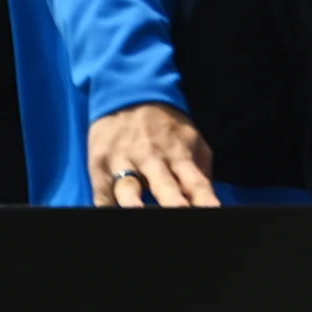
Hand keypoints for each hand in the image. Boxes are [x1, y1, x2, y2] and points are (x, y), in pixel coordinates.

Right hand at [89, 101, 217, 206]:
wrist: (127, 95)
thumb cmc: (164, 126)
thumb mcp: (191, 139)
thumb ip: (200, 169)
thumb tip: (207, 201)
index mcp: (179, 154)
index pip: (196, 182)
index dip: (204, 199)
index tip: (213, 211)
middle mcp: (152, 158)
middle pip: (164, 186)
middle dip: (173, 202)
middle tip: (182, 212)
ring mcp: (123, 163)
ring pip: (128, 190)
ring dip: (133, 204)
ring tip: (138, 212)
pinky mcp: (98, 168)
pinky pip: (101, 196)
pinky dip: (107, 208)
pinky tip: (113, 215)